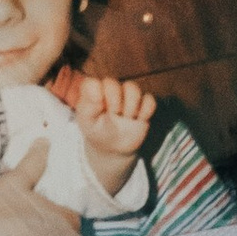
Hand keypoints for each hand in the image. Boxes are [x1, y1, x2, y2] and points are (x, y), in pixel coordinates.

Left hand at [56, 64, 151, 193]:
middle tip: (113, 115)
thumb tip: (94, 84)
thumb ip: (87, 103)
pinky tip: (137, 120)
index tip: (98, 108)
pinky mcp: (144, 110)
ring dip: (129, 107)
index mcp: (96, 92)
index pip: (100, 82)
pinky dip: (144, 111)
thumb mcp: (86, 121)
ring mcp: (130, 101)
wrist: (110, 153)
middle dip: (115, 102)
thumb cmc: (95, 134)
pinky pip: (150, 101)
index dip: (101, 95)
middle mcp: (113, 93)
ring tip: (125, 118)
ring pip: (135, 90)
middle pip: (119, 84)